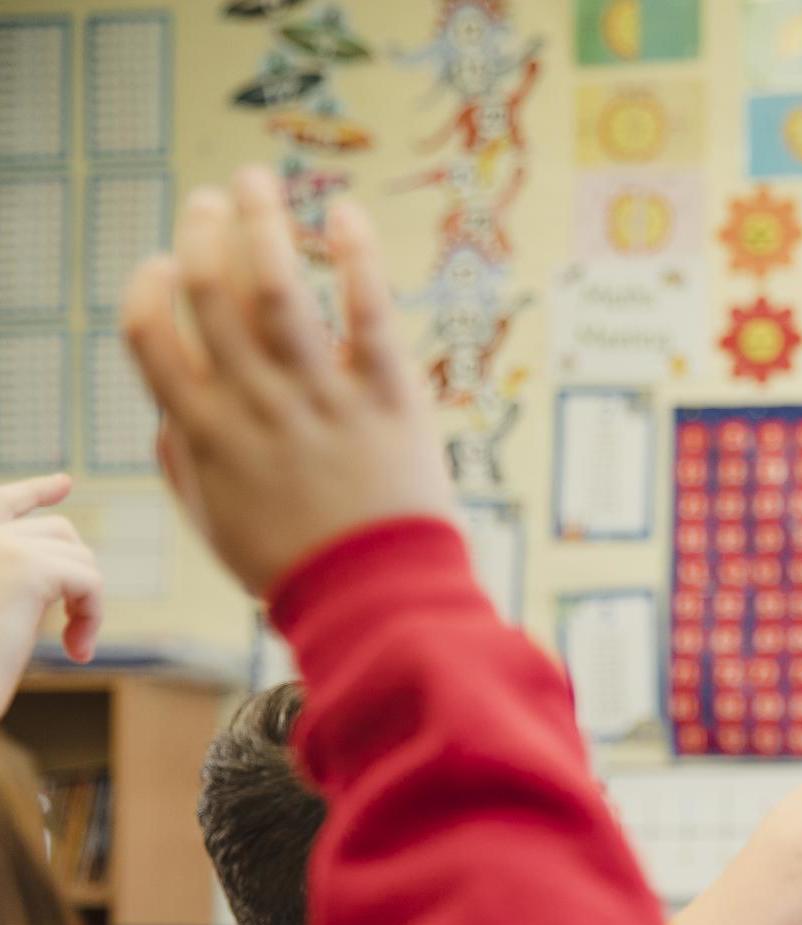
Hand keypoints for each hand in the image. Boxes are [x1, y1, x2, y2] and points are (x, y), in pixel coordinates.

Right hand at [0, 474, 102, 713]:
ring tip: (73, 644)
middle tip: (74, 627)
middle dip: (77, 576)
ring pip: (79, 557)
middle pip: (58, 531)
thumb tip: (65, 559)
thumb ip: (22, 574)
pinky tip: (78, 651)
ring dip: (87, 603)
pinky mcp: (27, 566)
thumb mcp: (3, 606)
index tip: (65, 483)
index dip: (37, 492)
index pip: (5, 501)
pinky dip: (93, 616)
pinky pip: (89, 580)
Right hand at [120, 167, 453, 597]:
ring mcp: (321, 400)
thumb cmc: (292, 564)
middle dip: (203, 231)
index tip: (165, 264)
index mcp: (203, 433)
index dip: (149, 286)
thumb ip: (182, 460)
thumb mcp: (213, 522)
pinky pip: (368, 314)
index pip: (149, 334)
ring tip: (259, 180)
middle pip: (210, 293)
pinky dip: (354, 257)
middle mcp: (255, 406)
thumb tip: (165, 408)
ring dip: (263, 222)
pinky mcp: (388, 400)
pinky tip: (344, 215)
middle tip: (212, 200)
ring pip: (279, 289)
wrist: (378, 602)